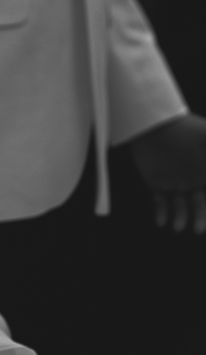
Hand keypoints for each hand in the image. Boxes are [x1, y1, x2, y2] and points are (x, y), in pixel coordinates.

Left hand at [128, 112, 205, 234]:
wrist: (153, 124)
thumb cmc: (184, 128)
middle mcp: (193, 179)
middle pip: (200, 204)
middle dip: (200, 217)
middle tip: (198, 230)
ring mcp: (175, 182)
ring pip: (181, 207)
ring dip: (181, 217)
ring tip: (178, 227)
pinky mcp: (157, 182)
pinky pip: (161, 202)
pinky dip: (162, 213)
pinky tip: (162, 222)